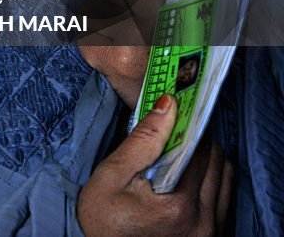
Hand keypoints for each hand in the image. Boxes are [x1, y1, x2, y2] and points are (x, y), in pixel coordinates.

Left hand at [78, 0, 174, 106]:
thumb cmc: (161, 39)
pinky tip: (110, 52)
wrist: (164, 93)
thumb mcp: (162, 0)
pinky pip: (78, 27)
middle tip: (127, 17)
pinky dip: (88, 37)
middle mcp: (151, 5)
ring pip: (84, 1)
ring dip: (94, 16)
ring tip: (121, 38)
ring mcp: (125, 30)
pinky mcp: (101, 52)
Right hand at [78, 95, 232, 235]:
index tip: (174, 117)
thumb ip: (143, 140)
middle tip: (171, 138)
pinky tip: (187, 179)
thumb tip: (168, 105)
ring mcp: (211, 232)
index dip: (186, 128)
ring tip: (178, 158)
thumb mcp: (112, 175)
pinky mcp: (213, 236)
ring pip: (225, 176)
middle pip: (217, 161)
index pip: (199, 149)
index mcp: (178, 204)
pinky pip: (225, 197)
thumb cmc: (102, 218)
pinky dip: (212, 181)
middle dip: (197, 143)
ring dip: (207, 161)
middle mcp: (203, 221)